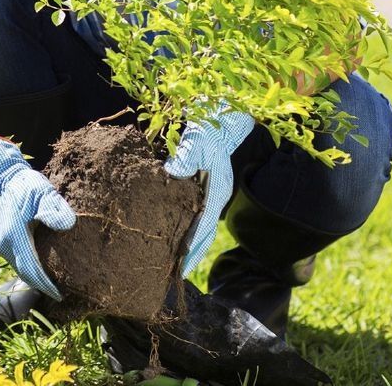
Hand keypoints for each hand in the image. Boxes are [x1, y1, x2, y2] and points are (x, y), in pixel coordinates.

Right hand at [0, 138, 74, 299]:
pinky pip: (14, 259)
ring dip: (33, 275)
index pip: (32, 268)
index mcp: (15, 236)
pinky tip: (37, 267)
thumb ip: (55, 209)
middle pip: (24, 272)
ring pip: (18, 266)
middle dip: (40, 284)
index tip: (59, 294)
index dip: (45, 284)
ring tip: (50, 282)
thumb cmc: (24, 185)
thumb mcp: (43, 193)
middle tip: (58, 292)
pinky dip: (26, 266)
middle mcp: (4, 244)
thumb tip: (68, 225)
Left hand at [164, 107, 253, 276]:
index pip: (202, 229)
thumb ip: (185, 157)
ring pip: (200, 227)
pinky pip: (195, 215)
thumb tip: (170, 174)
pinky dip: (187, 228)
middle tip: (174, 276)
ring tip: (173, 264)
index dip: (192, 250)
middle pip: (203, 235)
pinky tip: (174, 235)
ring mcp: (211, 194)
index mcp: (216, 192)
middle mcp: (215, 198)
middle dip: (191, 256)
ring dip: (189, 245)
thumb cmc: (209, 128)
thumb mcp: (197, 139)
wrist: (221, 116)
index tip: (180, 269)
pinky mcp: (204, 188)